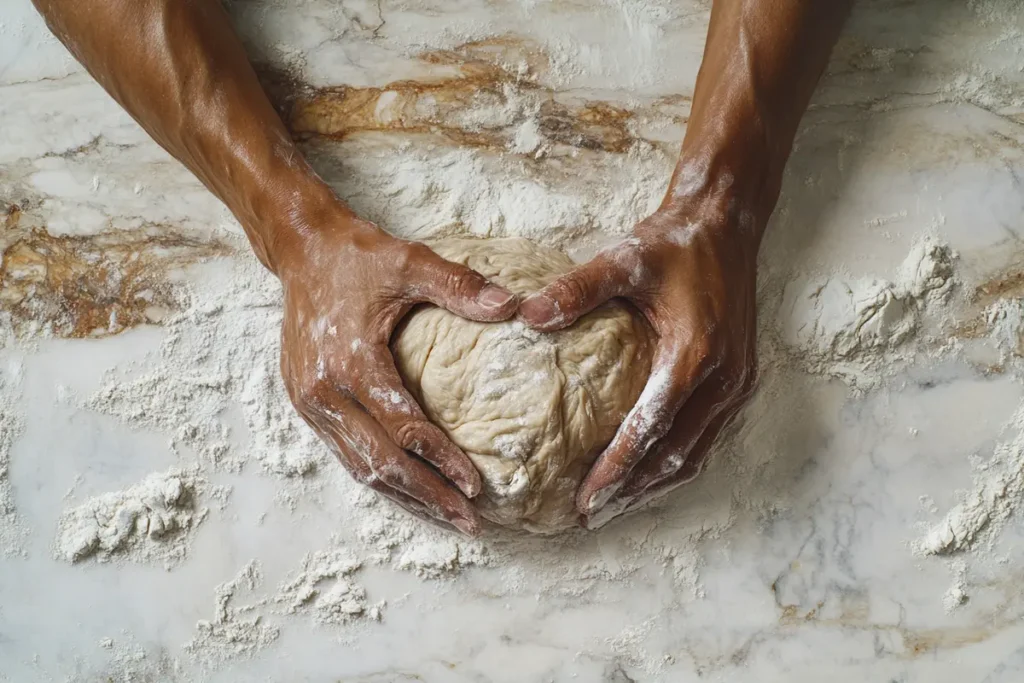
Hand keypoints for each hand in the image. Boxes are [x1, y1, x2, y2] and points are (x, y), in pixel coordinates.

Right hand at [276, 209, 517, 535]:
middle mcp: (324, 391)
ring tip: (447, 517)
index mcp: (351, 361)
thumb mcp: (410, 262)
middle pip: (381, 462)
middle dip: (428, 496)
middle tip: (470, 521)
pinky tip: (410, 491)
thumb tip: (513, 304)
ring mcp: (309, 402)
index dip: (441, 460)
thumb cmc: (358, 257)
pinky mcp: (305, 404)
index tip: (477, 485)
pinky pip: (345, 453)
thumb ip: (459, 286)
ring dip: (404, 497)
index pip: (403, 428)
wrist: (302, 251)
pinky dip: (379, 477)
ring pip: (359, 467)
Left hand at [519, 200, 758, 526]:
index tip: (586, 499)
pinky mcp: (740, 381)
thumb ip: (576, 288)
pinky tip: (648, 473)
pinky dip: (677, 462)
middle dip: (633, 491)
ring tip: (615, 507)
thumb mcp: (623, 259)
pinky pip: (708, 437)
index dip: (617, 469)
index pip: (651, 428)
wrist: (728, 223)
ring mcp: (738, 383)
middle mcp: (723, 378)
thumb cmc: (674, 243)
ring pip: (696, 454)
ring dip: (655, 484)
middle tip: (591, 516)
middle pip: (675, 455)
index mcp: (694, 353)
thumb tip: (527, 315)